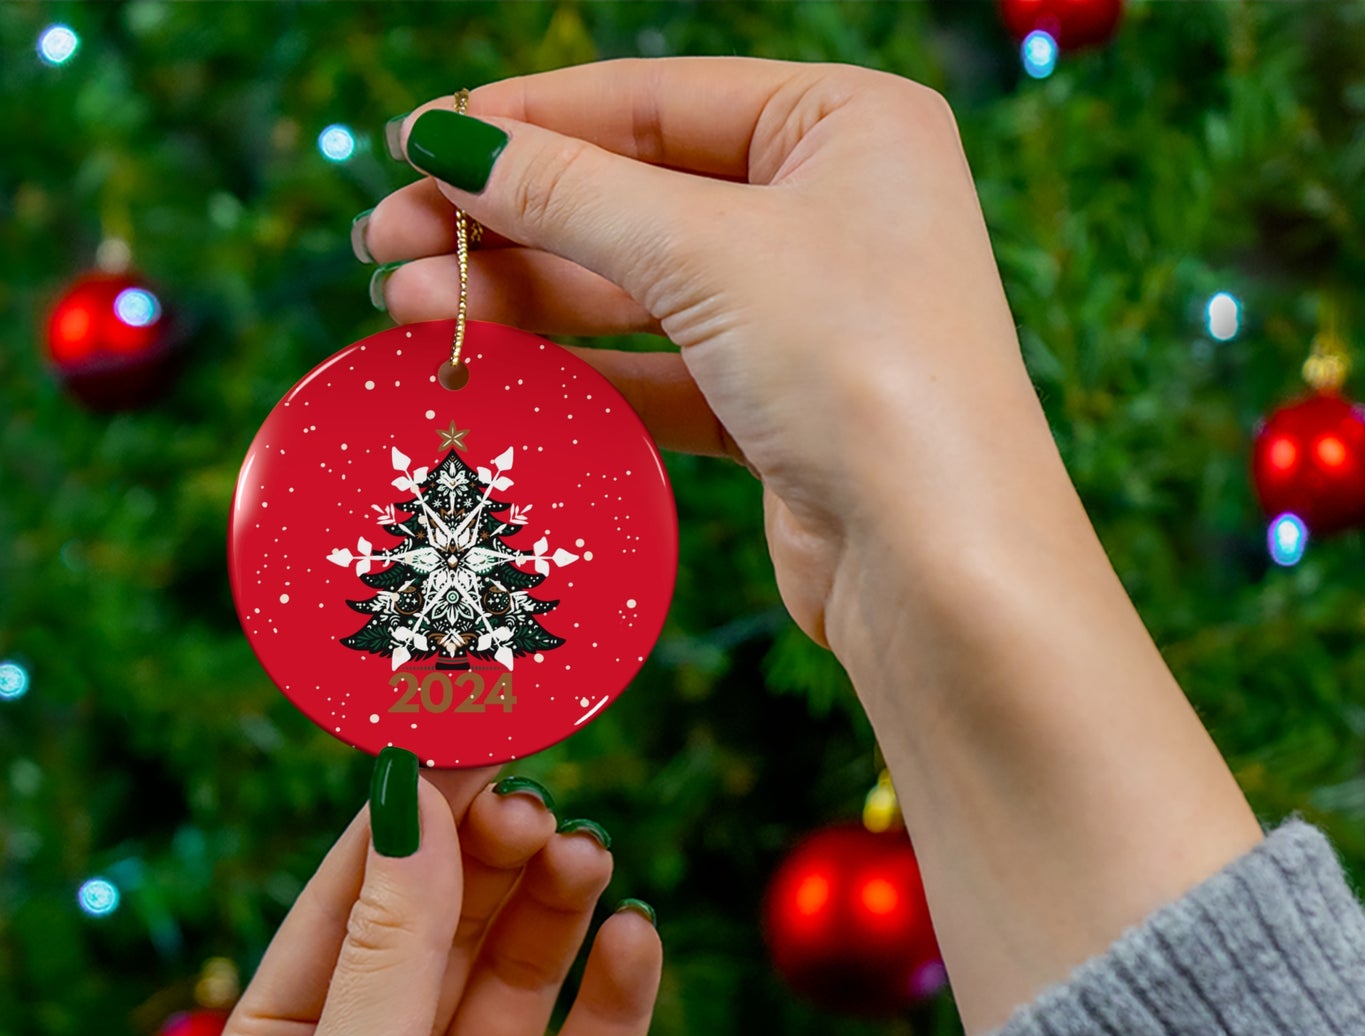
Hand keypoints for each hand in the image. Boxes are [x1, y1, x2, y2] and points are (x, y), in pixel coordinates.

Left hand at [202, 761, 661, 1035]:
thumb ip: (392, 943)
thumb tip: (412, 795)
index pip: (354, 895)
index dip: (412, 813)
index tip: (470, 732)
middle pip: (446, 923)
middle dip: (490, 857)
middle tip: (539, 801)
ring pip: (521, 974)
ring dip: (555, 909)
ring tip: (587, 856)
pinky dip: (618, 994)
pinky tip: (635, 940)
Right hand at [360, 57, 1054, 656]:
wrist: (939, 564)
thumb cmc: (860, 369)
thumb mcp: (706, 252)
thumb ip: (570, 193)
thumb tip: (447, 141)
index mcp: (847, 125)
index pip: (654, 100)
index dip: (526, 121)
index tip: (414, 144)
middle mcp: (834, 211)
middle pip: (636, 197)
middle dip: (508, 222)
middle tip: (384, 244)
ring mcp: (808, 316)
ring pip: (639, 291)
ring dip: (525, 300)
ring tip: (408, 310)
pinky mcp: (782, 410)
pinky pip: (660, 371)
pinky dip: (579, 370)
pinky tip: (491, 368)